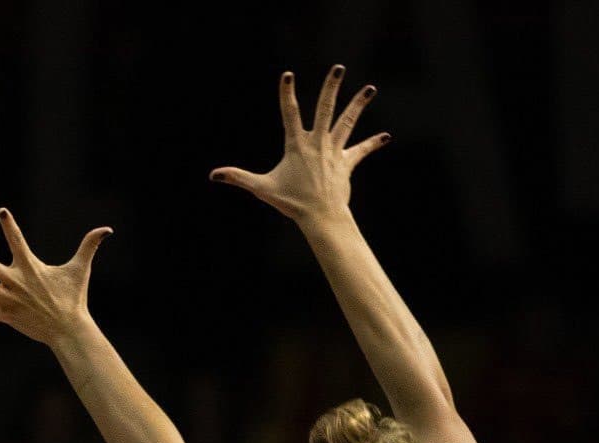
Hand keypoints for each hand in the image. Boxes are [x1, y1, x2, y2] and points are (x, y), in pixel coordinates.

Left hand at [0, 208, 110, 345]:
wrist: (68, 328)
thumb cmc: (74, 298)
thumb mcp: (81, 270)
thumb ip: (89, 246)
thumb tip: (107, 230)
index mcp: (30, 267)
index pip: (17, 240)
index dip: (9, 225)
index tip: (1, 211)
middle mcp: (15, 281)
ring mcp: (8, 298)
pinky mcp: (5, 315)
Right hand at [209, 66, 389, 224]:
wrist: (321, 216)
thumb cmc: (291, 202)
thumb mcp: (262, 188)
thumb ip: (238, 178)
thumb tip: (213, 175)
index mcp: (297, 145)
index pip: (289, 113)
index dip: (287, 93)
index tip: (288, 75)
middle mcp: (317, 143)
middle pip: (325, 108)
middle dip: (331, 87)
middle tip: (338, 68)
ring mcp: (334, 151)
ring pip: (347, 122)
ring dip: (358, 104)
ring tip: (370, 89)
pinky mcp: (346, 163)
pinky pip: (361, 150)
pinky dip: (372, 144)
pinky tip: (385, 137)